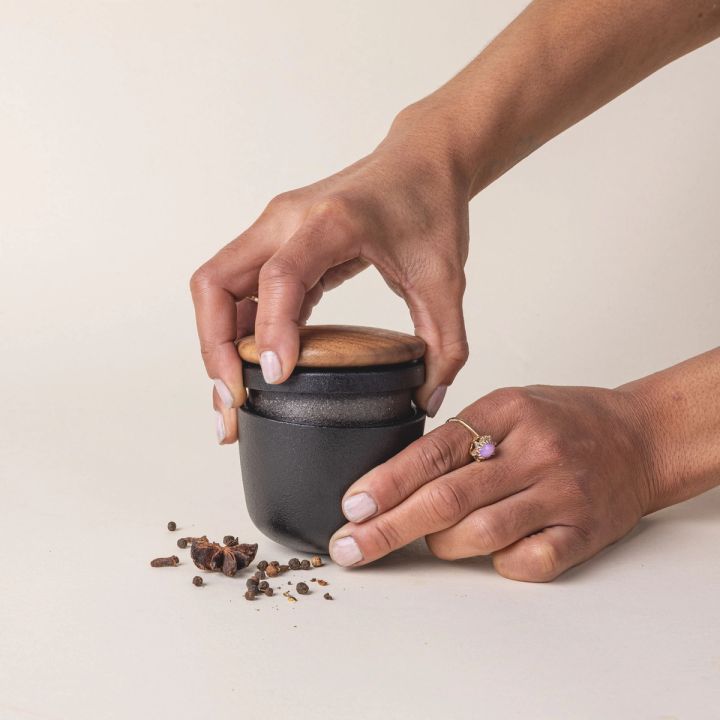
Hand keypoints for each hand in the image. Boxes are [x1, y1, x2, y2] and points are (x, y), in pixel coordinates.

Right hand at [190, 109, 470, 442]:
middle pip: (217, 283)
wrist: (422, 160)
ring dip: (217, 342)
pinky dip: (237, 329)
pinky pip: (240, 289)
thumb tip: (428, 401)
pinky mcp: (277, 243)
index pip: (279, 277)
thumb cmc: (430, 205)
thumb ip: (446, 345)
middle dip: (216, 347)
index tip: (276, 377)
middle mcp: (287, 220)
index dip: (271, 331)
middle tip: (232, 399)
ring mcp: (275, 229)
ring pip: (217, 288)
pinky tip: (252, 364)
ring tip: (232, 393)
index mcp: (331, 222)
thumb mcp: (446, 281)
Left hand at [329, 384, 657, 581]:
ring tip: (425, 541)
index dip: (387, 482)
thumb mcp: (509, 406)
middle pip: (447, 499)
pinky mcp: (583, 533)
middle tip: (351, 547)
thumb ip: (460, 437)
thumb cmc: (564, 420)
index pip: (434, 450)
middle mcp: (534, 452)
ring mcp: (561, 493)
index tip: (353, 506)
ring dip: (439, 545)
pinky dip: (494, 562)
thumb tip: (394, 479)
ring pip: (479, 535)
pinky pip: (523, 563)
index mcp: (508, 410)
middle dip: (389, 527)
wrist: (639, 437)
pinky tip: (487, 550)